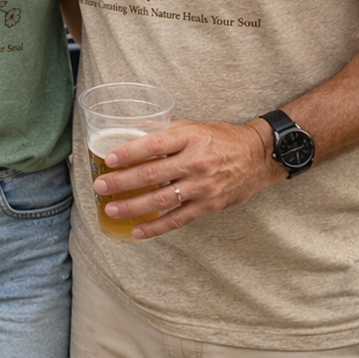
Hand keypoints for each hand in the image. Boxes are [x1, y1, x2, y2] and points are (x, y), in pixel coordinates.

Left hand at [93, 119, 282, 239]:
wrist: (258, 156)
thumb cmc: (221, 138)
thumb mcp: (193, 126)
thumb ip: (164, 131)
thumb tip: (129, 132)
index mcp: (189, 137)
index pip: (153, 145)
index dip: (129, 152)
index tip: (109, 158)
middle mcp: (195, 162)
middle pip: (152, 174)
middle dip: (121, 181)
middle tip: (100, 185)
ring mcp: (202, 186)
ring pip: (160, 200)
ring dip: (132, 206)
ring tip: (111, 209)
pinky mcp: (208, 206)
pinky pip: (177, 220)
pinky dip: (155, 227)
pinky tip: (137, 231)